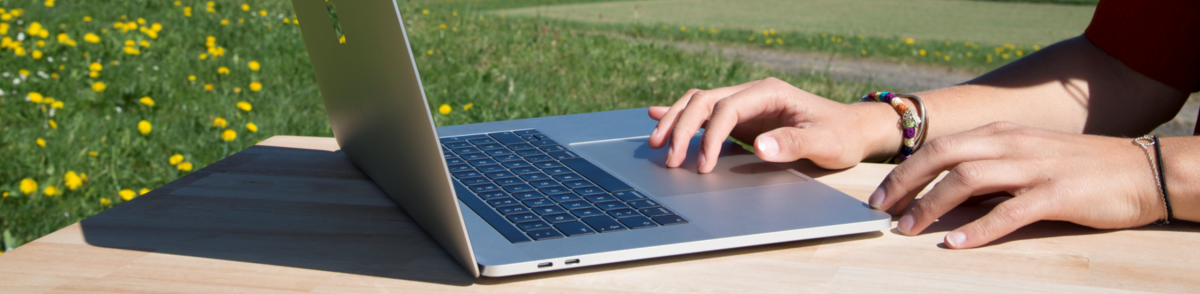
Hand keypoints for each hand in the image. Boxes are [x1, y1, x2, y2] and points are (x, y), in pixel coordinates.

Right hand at [647, 78, 897, 172]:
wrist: (851, 130)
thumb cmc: (841, 136)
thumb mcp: (825, 142)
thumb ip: (793, 142)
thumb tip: (758, 146)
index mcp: (770, 92)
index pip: (726, 108)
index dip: (709, 136)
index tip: (702, 165)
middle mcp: (753, 93)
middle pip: (704, 100)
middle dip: (682, 127)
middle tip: (670, 159)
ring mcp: (745, 104)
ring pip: (699, 103)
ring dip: (675, 121)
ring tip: (655, 143)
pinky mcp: (742, 118)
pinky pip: (706, 111)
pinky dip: (680, 114)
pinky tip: (656, 116)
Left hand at [870, 122, 1165, 248]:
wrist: (1140, 169)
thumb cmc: (1077, 167)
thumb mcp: (1025, 157)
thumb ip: (988, 168)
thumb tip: (943, 193)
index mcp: (1000, 134)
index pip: (938, 147)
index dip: (903, 171)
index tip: (879, 195)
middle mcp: (1011, 144)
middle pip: (942, 157)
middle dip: (904, 183)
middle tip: (881, 211)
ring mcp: (1033, 168)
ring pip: (966, 180)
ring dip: (930, 206)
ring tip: (907, 229)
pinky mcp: (1056, 194)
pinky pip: (1008, 212)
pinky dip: (978, 228)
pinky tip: (956, 244)